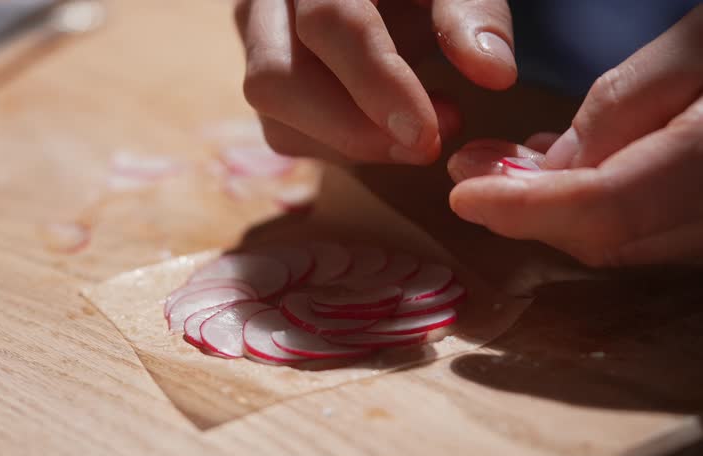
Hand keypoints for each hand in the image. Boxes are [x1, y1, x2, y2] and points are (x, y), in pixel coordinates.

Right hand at [234, 0, 517, 163]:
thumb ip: (472, 14)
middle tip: (426, 145)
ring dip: (351, 146)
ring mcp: (255, 44)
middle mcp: (265, 2)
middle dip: (354, 131)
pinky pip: (286, 134)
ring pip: (276, 119)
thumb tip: (494, 74)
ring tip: (419, 133)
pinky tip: (387, 132)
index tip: (427, 134)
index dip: (376, 83)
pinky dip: (342, 148)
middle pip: (278, 80)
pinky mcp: (264, 80)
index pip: (329, 23)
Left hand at [447, 5, 702, 266]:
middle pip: (608, 237)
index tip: (462, 191)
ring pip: (624, 243)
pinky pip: (651, 233)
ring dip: (554, 213)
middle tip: (473, 172)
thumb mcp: (701, 46)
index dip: (526, 206)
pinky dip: (596, 210)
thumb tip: (548, 168)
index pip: (607, 207)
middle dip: (529, 211)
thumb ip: (625, 105)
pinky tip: (569, 170)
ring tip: (508, 166)